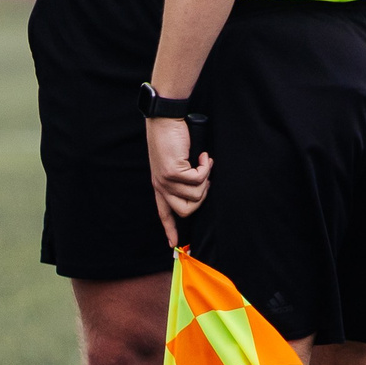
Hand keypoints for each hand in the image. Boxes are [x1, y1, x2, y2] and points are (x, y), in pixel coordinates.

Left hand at [146, 116, 210, 245]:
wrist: (165, 120)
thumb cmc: (172, 137)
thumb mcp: (174, 162)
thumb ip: (181, 177)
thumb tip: (200, 187)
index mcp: (159, 185)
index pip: (164, 212)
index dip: (170, 229)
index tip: (173, 244)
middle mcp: (161, 185)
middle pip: (185, 210)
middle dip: (201, 198)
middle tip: (205, 179)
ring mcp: (166, 180)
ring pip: (195, 196)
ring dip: (206, 179)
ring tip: (203, 163)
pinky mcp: (173, 172)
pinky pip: (199, 179)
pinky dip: (206, 167)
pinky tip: (203, 156)